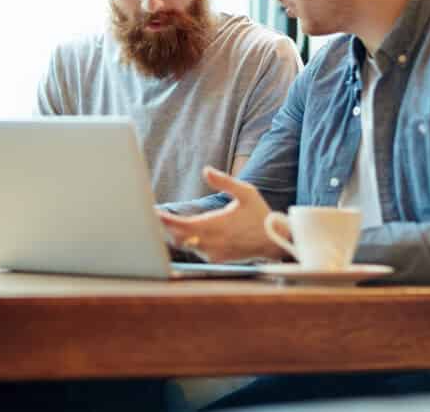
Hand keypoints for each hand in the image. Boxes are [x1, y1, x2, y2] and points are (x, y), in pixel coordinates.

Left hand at [158, 166, 286, 262]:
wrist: (274, 241)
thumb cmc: (259, 214)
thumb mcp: (246, 192)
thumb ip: (224, 182)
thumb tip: (206, 170)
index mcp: (216, 224)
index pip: (182, 224)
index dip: (166, 220)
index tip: (154, 213)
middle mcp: (212, 241)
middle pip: (179, 237)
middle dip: (166, 227)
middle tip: (155, 216)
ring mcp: (214, 252)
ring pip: (187, 244)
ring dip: (177, 234)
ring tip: (166, 223)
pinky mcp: (217, 259)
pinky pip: (197, 250)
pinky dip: (189, 241)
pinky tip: (186, 232)